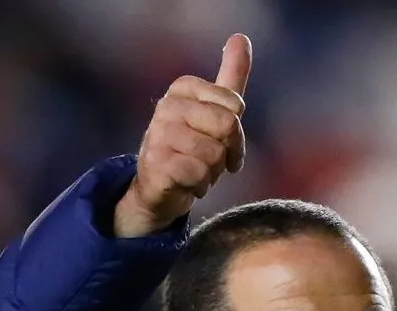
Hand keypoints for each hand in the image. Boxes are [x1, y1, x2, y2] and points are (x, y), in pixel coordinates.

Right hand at [114, 33, 251, 237]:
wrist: (160, 187)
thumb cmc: (192, 148)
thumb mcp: (215, 109)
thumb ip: (230, 75)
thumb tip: (241, 37)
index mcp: (183, 87)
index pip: (235, 106)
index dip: (236, 134)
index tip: (222, 142)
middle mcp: (168, 106)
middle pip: (228, 126)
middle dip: (227, 153)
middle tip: (211, 161)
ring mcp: (159, 133)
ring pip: (214, 154)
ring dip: (212, 172)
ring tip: (194, 170)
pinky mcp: (156, 162)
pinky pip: (199, 175)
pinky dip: (199, 186)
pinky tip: (185, 183)